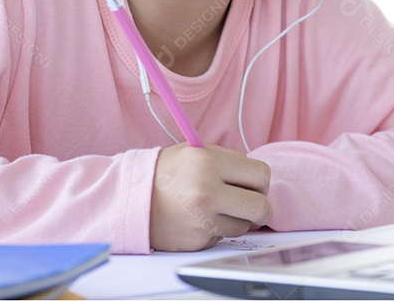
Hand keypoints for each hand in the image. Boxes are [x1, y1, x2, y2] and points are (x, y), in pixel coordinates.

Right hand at [150, 143, 271, 250]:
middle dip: (261, 208)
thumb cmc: (166, 172)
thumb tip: (259, 179)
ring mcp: (202, 220)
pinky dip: (217, 230)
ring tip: (214, 208)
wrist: (131, 199)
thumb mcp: (195, 151)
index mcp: (208, 163)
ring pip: (243, 226)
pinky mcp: (197, 241)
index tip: (254, 185)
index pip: (261, 175)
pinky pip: (223, 238)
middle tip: (251, 206)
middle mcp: (207, 192)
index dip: (261, 182)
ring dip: (235, 219)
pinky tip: (198, 219)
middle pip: (261, 207)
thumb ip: (229, 160)